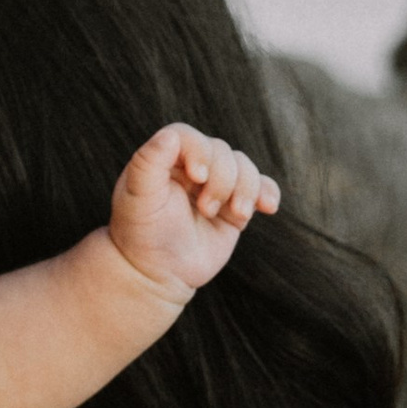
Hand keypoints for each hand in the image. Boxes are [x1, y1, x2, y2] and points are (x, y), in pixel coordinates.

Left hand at [107, 123, 279, 303]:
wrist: (159, 272)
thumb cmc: (142, 234)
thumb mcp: (138, 197)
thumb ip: (148, 162)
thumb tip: (169, 135)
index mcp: (166, 159)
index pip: (189, 137)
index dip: (199, 151)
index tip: (197, 177)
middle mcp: (193, 167)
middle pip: (222, 152)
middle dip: (221, 180)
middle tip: (205, 209)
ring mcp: (217, 185)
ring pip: (245, 167)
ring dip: (245, 189)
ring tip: (235, 214)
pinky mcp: (236, 206)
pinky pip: (262, 188)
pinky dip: (268, 193)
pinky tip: (267, 207)